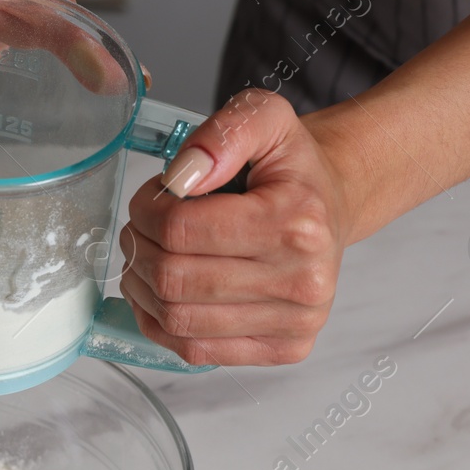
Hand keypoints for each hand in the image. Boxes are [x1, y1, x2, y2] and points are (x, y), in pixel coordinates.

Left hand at [119, 90, 352, 365]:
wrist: (330, 208)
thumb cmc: (293, 169)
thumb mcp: (266, 119)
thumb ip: (224, 134)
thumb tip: (182, 177)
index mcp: (297, 222)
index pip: (181, 229)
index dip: (146, 210)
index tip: (151, 197)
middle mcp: (303, 281)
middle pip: (174, 278)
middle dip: (139, 248)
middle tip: (140, 228)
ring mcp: (295, 323)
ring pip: (177, 319)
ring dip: (142, 287)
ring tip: (147, 257)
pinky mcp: (283, 349)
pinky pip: (194, 350)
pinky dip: (160, 323)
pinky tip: (160, 294)